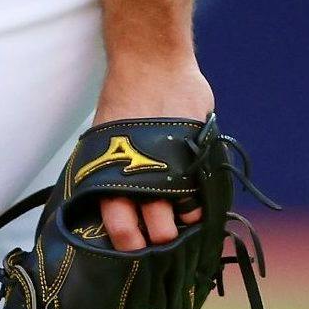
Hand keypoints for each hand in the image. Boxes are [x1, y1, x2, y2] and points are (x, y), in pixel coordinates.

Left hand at [92, 54, 213, 251]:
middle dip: (159, 238)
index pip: (117, 221)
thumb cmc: (126, 100)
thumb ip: (111, 170)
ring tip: (177, 217)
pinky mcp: (196, 154)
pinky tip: (194, 201)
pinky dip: (200, 203)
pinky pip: (202, 193)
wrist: (150, 61)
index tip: (133, 247)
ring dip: (181, 221)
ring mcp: (171, 165)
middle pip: (155, 228)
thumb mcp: (106, 137)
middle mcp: (141, 172)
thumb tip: (117, 207)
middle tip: (158, 236)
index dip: (127, 241)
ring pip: (181, 216)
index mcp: (110, 169)